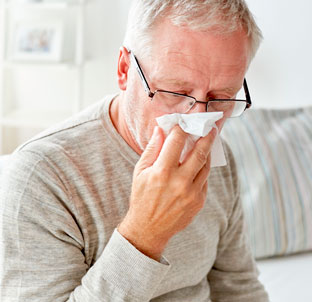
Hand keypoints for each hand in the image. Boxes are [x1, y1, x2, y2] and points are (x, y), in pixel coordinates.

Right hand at [117, 125, 215, 260]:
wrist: (148, 228)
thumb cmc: (141, 197)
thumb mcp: (140, 171)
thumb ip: (152, 149)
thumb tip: (160, 129)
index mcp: (162, 172)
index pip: (176, 141)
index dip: (181, 129)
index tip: (183, 123)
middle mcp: (180, 182)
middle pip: (199, 152)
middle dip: (206, 137)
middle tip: (210, 128)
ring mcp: (192, 194)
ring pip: (206, 166)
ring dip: (207, 153)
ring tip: (207, 143)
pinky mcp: (199, 202)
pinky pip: (204, 181)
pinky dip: (202, 170)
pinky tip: (198, 164)